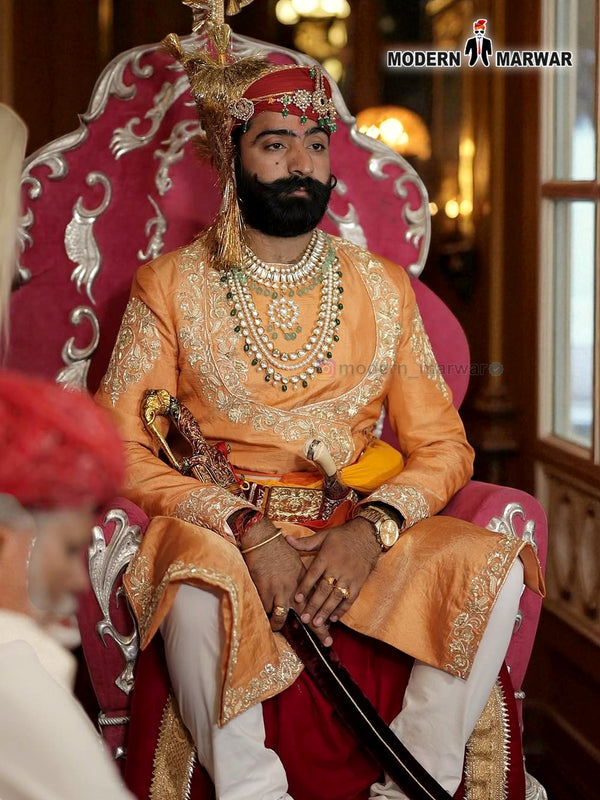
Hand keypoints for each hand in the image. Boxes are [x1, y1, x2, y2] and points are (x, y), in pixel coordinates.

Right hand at [241, 519, 332, 645]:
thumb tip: (304, 596)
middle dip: (317, 629)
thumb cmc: (279, 549)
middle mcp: (294, 587)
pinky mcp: (264, 589)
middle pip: (306, 613)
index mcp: (304, 580)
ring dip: (278, 623)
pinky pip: (265, 609)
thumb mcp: (296, 562)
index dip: (323, 620)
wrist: (263, 539)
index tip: (331, 636)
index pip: (316, 603)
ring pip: (280, 616)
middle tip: (326, 642)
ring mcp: (279, 589)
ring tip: (277, 627)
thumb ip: (303, 579)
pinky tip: (263, 614)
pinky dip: (264, 612)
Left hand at [286, 517, 379, 629]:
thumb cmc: (342, 536)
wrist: (367, 536)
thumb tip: (286, 538)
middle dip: (314, 605)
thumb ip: (305, 542)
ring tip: (317, 623)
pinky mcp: (358, 582)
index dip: (305, 587)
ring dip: (326, 610)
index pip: (313, 575)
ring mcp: (349, 576)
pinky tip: (334, 618)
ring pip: (336, 596)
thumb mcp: (323, 536)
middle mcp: (337, 568)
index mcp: (326, 557)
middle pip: (324, 589)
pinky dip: (342, 609)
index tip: (296, 599)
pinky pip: (350, 598)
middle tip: (305, 618)